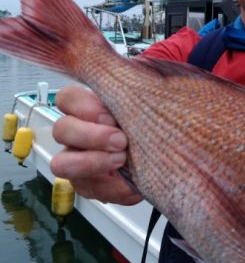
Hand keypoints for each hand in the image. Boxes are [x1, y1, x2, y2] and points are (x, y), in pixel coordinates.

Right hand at [50, 85, 140, 204]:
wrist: (164, 159)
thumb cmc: (150, 127)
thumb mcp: (143, 106)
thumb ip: (131, 94)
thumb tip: (133, 73)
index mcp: (87, 108)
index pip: (67, 98)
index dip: (83, 106)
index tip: (110, 116)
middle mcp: (76, 134)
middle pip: (61, 129)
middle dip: (92, 136)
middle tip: (121, 140)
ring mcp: (77, 161)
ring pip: (61, 163)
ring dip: (92, 162)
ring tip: (122, 160)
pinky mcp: (88, 186)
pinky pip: (89, 189)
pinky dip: (113, 187)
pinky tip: (131, 182)